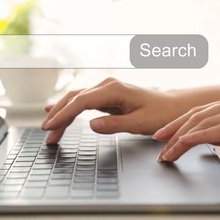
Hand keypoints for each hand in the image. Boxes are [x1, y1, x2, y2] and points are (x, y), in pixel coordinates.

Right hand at [42, 78, 179, 143]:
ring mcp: (104, 90)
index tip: (51, 127)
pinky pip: (81, 102)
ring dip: (61, 113)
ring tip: (49, 128)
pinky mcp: (105, 97)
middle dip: (58, 115)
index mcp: (114, 90)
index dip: (64, 115)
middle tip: (47, 133)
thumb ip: (115, 125)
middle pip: (73, 99)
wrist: (172, 106)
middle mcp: (106, 86)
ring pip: (75, 99)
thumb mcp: (140, 123)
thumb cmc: (160, 114)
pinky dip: (68, 109)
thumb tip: (91, 125)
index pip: (81, 102)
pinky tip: (55, 111)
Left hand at [154, 93, 219, 161]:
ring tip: (168, 151)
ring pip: (202, 123)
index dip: (177, 123)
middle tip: (160, 147)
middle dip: (174, 131)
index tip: (162, 135)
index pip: (198, 112)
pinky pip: (219, 129)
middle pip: (195, 116)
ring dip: (181, 138)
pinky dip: (198, 136)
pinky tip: (184, 142)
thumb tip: (206, 138)